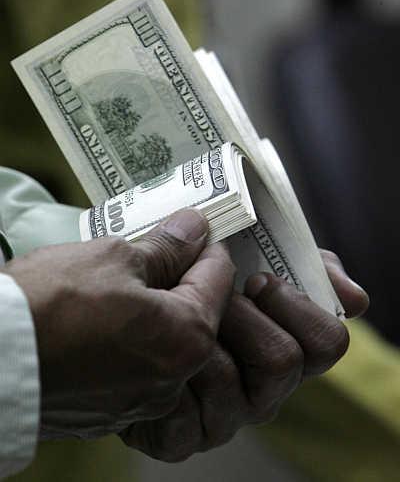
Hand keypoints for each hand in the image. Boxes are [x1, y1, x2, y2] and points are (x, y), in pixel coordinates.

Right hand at [2, 209, 234, 438]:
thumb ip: (166, 247)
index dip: (207, 246)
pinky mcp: (113, 409)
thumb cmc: (49, 305)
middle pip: (198, 312)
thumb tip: (193, 228)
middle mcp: (175, 379)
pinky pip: (141, 365)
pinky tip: (110, 316)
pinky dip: (135, 338)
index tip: (195, 229)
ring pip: (168, 340)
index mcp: (187, 338)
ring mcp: (143, 399)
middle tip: (161, 249)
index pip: (219, 278)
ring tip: (128, 280)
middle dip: (184, 277)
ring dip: (159, 307)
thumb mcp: (114, 258)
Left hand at [121, 249, 367, 460]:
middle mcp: (262, 390)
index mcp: (285, 348)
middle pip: (283, 360)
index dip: (296, 307)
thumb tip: (354, 298)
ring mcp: (223, 418)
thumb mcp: (252, 256)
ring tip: (171, 319)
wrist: (119, 312)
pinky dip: (163, 380)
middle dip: (240, 316)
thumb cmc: (194, 280)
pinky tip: (150, 360)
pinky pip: (183, 417)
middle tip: (210, 295)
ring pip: (233, 384)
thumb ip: (305, 265)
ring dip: (198, 342)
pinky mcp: (180, 439)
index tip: (259, 281)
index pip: (325, 342)